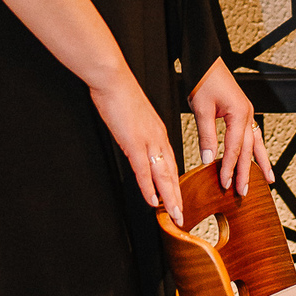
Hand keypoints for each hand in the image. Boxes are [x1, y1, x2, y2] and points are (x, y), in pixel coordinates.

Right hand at [90, 74, 182, 224]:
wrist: (114, 80)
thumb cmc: (120, 95)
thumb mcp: (135, 117)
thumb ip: (138, 132)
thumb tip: (134, 143)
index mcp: (159, 132)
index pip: (171, 163)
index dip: (174, 183)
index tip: (177, 197)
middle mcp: (158, 138)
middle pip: (172, 173)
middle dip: (177, 197)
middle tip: (182, 216)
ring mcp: (148, 141)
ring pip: (163, 175)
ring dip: (170, 197)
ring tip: (175, 214)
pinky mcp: (134, 143)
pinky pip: (144, 170)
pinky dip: (149, 187)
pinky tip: (153, 200)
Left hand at [188, 58, 273, 195]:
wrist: (205, 61)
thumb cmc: (204, 79)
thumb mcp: (201, 109)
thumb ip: (207, 136)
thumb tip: (208, 160)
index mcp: (239, 113)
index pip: (234, 148)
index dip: (230, 168)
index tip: (226, 184)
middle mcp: (247, 113)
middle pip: (248, 149)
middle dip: (247, 171)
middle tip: (245, 191)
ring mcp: (246, 112)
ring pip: (256, 142)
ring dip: (259, 162)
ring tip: (267, 179)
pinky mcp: (242, 111)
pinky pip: (252, 134)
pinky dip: (254, 148)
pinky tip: (256, 157)